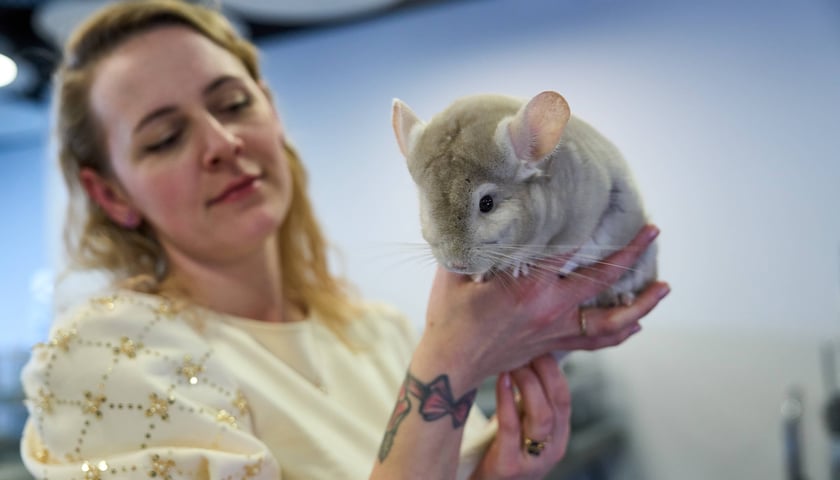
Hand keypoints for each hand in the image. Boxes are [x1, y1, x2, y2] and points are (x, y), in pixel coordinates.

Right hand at [416, 224, 666, 390]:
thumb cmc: (450, 316)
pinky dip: (620, 332)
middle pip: (603, 280)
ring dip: (642, 304)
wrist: (452, 363)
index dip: (585, 224)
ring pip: (612, 320)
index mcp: (529, 286)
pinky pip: (596, 341)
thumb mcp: (457, 271)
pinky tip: (637, 324)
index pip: (567, 248)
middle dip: (632, 253)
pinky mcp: (554, 346)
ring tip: (664, 288)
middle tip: (653, 231)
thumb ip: (474, 242)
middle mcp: (550, 309)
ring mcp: (556, 330)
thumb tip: (478, 212)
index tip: (600, 203)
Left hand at [471, 354, 570, 479]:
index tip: (537, 343)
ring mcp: (534, 460)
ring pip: (541, 415)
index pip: (564, 394)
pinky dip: (507, 399)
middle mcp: (553, 448)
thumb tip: (526, 351)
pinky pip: (511, 427)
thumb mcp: (522, 423)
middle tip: (524, 346)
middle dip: (542, 369)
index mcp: (559, 434)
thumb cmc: (498, 448)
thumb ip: (528, 397)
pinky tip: (501, 379)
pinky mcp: (510, 467)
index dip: (552, 367)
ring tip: (511, 360)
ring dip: (527, 382)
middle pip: (557, 401)